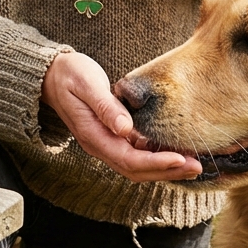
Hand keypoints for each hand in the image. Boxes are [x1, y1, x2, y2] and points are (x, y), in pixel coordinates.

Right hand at [41, 52, 201, 181]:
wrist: (51, 77)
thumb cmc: (70, 75)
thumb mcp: (86, 84)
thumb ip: (105, 106)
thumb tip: (125, 129)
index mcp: (93, 136)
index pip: (128, 159)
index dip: (155, 162)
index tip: (179, 159)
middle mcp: (100, 146)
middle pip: (136, 170)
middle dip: (167, 171)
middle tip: (196, 166)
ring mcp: (106, 144)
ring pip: (138, 167)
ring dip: (165, 168)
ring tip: (192, 163)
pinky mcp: (113, 138)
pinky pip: (137, 156)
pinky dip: (158, 158)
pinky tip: (176, 151)